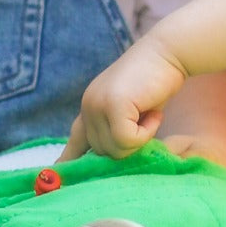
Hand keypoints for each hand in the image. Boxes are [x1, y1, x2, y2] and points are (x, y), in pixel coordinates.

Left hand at [60, 38, 187, 160]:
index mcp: (90, 108)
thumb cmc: (155, 81)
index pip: (75, 140)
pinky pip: (128, 139)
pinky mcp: (112, 105)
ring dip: (140, 137)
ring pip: (115, 149)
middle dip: (129, 144)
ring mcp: (97, 105)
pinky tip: (154, 112)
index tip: (57, 174)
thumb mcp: (131, 109)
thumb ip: (117, 128)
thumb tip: (111, 156)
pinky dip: (147, 132)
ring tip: (149, 111)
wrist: (167, 52)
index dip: (68, 160)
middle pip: (103, 153)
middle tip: (146, 120)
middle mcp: (88, 107)